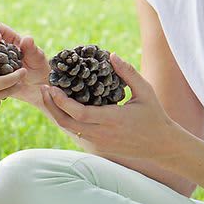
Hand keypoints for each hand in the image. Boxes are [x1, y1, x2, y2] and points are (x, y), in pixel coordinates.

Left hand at [41, 53, 178, 159]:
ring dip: (56, 113)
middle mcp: (102, 135)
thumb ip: (128, 73)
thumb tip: (111, 55)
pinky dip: (65, 121)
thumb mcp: (145, 91)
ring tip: (48, 96)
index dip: (62, 101)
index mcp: (113, 120)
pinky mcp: (97, 148)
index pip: (80, 113)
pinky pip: (75, 134)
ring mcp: (98, 144)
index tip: (52, 87)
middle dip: (51, 106)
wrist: (161, 145)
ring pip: (68, 130)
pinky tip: (61, 108)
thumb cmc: (154, 115)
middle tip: (43, 88)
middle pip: (67, 123)